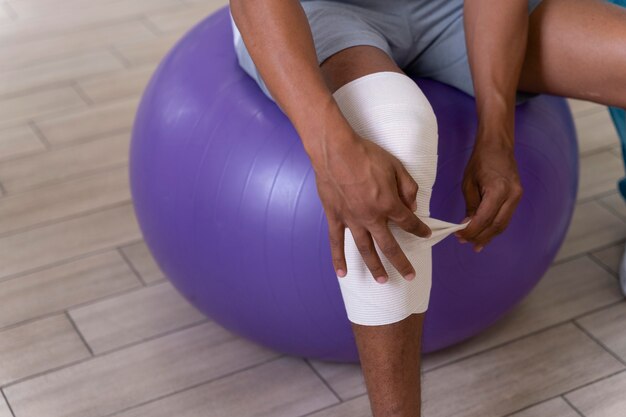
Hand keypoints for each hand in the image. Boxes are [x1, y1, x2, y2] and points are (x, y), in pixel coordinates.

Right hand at [312, 132, 432, 283]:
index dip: (419, 230)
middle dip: (402, 262)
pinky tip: (342, 273)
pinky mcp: (335, 217)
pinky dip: (338, 258)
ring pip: (365, 249)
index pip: (409, 223)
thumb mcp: (396, 166)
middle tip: (410, 276)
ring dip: (375, 267)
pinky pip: (336, 242)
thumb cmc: (367, 155)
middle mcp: (372, 217)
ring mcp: (352, 220)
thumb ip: (408, 188)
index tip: (426, 235)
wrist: (336, 150)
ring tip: (383, 280)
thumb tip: (412, 206)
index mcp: (389, 204)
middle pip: (390, 246)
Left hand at [455, 135, 522, 251]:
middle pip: (496, 225)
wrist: (498, 144)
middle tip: (466, 243)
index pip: (484, 219)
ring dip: (489, 235)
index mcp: (498, 190)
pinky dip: (495, 227)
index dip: (471, 231)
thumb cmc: (480, 160)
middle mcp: (512, 195)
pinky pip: (506, 217)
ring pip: (503, 224)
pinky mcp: (518, 196)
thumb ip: (470, 206)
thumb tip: (468, 224)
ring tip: (475, 244)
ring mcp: (517, 196)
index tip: (459, 236)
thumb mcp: (468, 183)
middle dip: (480, 237)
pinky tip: (485, 234)